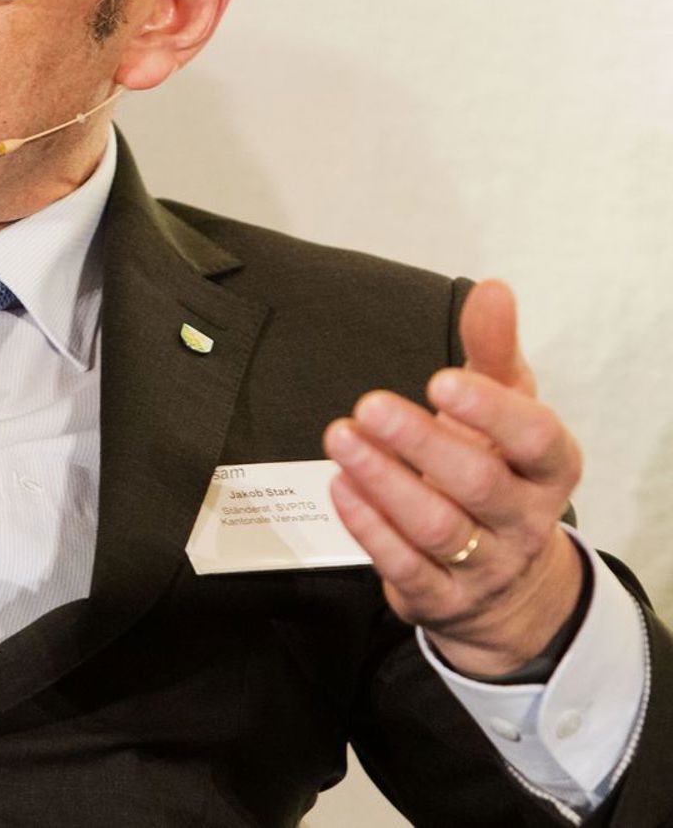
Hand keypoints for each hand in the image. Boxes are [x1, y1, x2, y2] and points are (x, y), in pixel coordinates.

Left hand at [322, 279, 584, 676]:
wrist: (503, 583)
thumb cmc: (498, 473)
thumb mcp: (504, 409)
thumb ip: (493, 350)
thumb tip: (492, 289)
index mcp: (548, 468)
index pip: (536, 439)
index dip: (492, 412)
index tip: (441, 379)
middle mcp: (523, 519)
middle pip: (478, 483)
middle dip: (420, 443)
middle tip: (368, 406)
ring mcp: (485, 564)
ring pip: (436, 527)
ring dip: (382, 481)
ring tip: (340, 439)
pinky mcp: (442, 598)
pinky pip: (404, 566)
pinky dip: (368, 527)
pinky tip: (339, 487)